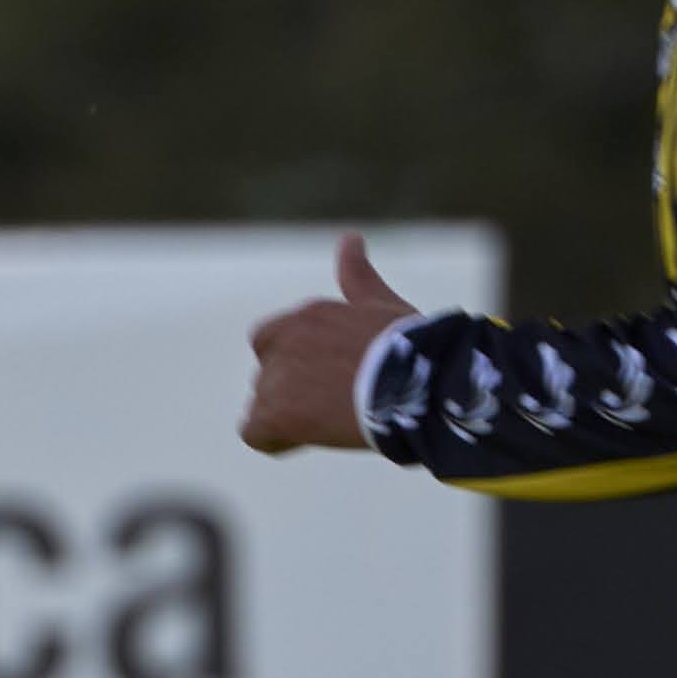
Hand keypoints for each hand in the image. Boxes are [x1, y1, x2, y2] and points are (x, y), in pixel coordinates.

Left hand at [240, 233, 416, 453]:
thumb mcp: (379, 304)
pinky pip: (254, 432)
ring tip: (334, 421)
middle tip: (339, 402)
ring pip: (265, 405)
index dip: (295, 364)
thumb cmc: (411, 348)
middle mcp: (284, 341)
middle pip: (270, 376)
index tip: (329, 378)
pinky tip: (307, 438)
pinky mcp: (275, 414)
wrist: (421, 386)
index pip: (271, 341)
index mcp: (306, 316)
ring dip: (290, 417)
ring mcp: (277, 378)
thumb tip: (350, 238)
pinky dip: (275, 440)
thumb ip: (356, 275)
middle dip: (295, 392)